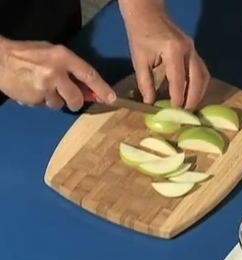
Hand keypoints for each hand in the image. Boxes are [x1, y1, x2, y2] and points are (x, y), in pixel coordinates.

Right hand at [0, 39, 116, 110]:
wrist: (0, 60)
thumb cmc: (29, 54)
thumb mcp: (53, 54)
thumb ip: (71, 69)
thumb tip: (89, 88)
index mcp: (63, 57)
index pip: (89, 75)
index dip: (102, 88)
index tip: (112, 99)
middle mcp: (55, 72)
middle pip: (76, 97)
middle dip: (76, 102)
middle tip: (73, 100)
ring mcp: (44, 87)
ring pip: (59, 104)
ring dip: (54, 100)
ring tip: (42, 87)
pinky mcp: (34, 99)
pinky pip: (44, 105)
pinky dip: (41, 101)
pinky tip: (32, 90)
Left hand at [120, 1, 209, 109]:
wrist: (148, 12)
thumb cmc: (140, 34)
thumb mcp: (139, 59)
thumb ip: (145, 83)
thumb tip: (150, 103)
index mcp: (173, 51)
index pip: (179, 79)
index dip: (178, 98)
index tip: (175, 112)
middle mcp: (188, 50)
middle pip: (198, 79)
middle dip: (194, 98)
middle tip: (187, 114)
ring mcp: (194, 49)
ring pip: (204, 75)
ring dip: (200, 92)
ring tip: (191, 106)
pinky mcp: (194, 50)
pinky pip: (202, 70)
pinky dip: (200, 84)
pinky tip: (193, 93)